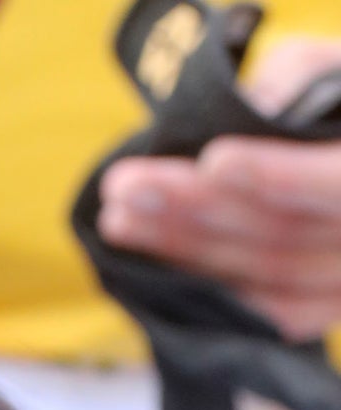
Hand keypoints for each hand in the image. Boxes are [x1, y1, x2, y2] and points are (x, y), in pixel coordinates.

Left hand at [98, 37, 340, 337]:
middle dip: (197, 210)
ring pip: (263, 275)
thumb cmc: (334, 102)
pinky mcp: (317, 305)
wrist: (334, 158)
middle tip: (125, 187)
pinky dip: (203, 288)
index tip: (214, 161)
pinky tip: (150, 266)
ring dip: (182, 250)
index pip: (336, 183)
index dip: (277, 174)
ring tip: (119, 220)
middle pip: (283, 235)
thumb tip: (246, 113)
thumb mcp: (326, 70)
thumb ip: (293, 79)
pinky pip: (259, 310)